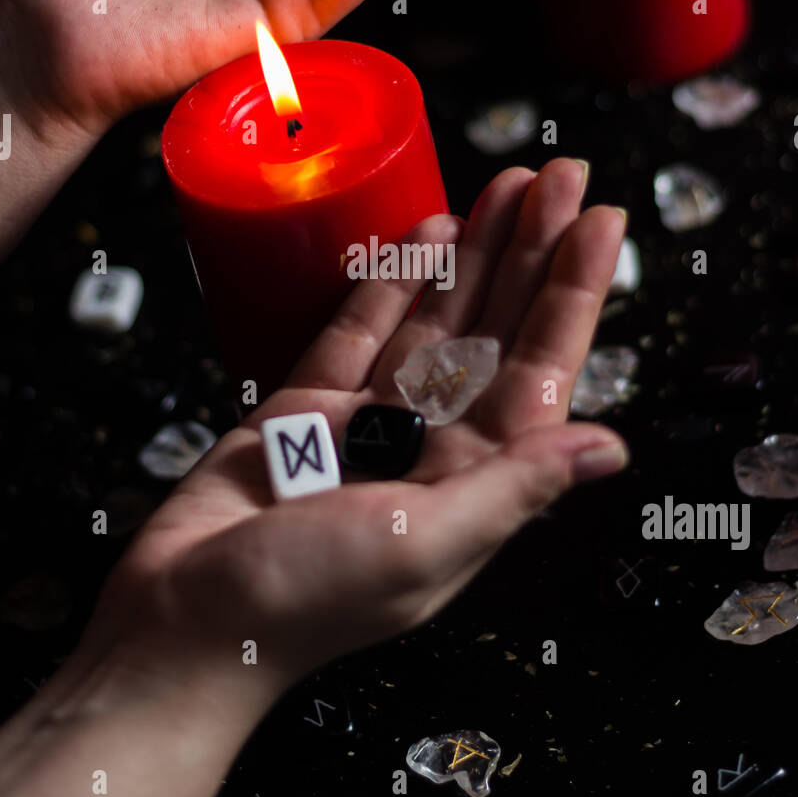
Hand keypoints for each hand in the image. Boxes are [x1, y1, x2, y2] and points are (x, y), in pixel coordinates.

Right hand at [91, 160, 627, 702]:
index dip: (573, 294)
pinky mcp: (308, 405)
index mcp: (475, 481)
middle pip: (498, 330)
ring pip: (436, 318)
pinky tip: (428, 230)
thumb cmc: (305, 604)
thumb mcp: (423, 545)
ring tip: (507, 185)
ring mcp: (371, 421)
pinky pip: (362, 327)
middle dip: (530, 252)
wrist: (184, 622)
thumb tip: (613, 448)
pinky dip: (393, 280)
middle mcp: (434, 445)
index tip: (599, 221)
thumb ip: (515, 487)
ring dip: (474, 253)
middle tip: (557, 173)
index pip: (542, 369)